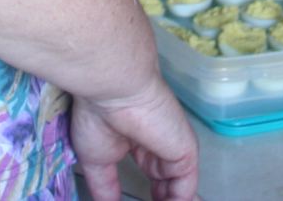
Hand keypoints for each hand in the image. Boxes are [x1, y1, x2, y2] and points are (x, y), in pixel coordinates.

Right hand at [71, 83, 199, 200]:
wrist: (114, 91)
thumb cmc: (98, 117)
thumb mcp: (96, 162)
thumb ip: (105, 188)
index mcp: (141, 145)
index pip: (153, 177)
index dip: (151, 197)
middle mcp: (161, 147)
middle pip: (167, 186)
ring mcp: (174, 150)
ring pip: (177, 191)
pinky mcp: (186, 154)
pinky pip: (184, 191)